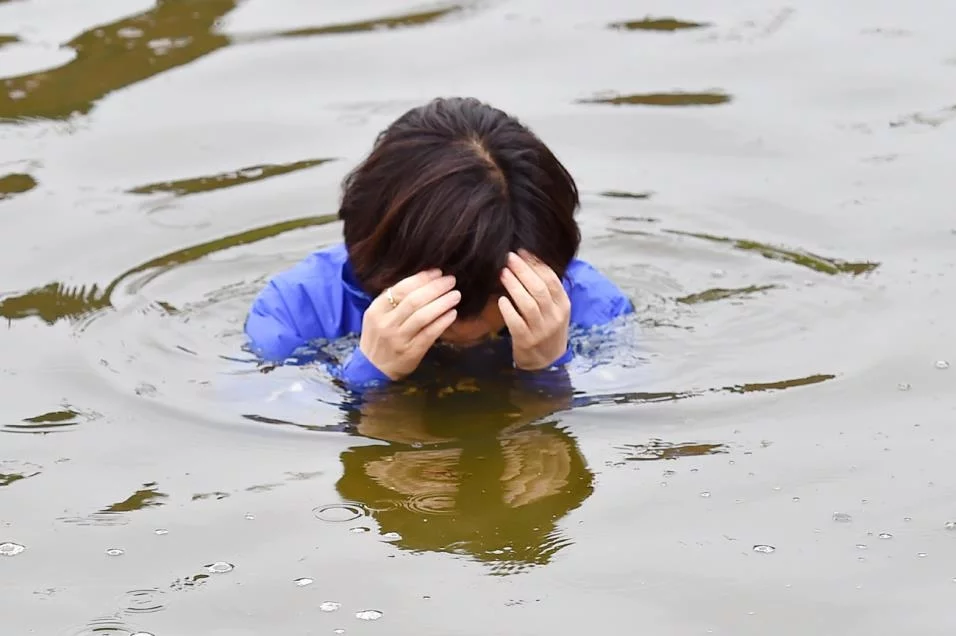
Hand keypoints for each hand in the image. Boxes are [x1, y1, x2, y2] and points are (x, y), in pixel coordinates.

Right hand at [360, 270, 459, 379]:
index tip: (437, 272)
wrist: (372, 369)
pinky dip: (442, 322)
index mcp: (376, 310)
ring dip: (442, 303)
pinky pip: (429, 334)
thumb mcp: (376, 316)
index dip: (421, 279)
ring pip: (422, 316)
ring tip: (455, 295)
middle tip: (451, 281)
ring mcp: (399, 339)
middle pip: (414, 300)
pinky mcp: (411, 352)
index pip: (401, 289)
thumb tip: (422, 280)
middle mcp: (386, 323)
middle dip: (435, 288)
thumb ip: (392, 300)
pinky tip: (452, 314)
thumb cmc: (378, 338)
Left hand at [498, 250, 570, 370]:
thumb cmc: (548, 328)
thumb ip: (547, 290)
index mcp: (563, 305)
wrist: (547, 360)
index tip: (522, 252)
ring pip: (528, 304)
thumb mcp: (555, 309)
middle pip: (539, 289)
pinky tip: (501, 299)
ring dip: (514, 286)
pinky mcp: (526, 341)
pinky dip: (508, 310)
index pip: (551, 280)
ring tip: (503, 273)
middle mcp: (555, 317)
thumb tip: (529, 261)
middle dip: (523, 271)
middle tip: (509, 258)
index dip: (536, 264)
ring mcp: (541, 330)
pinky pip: (516, 323)